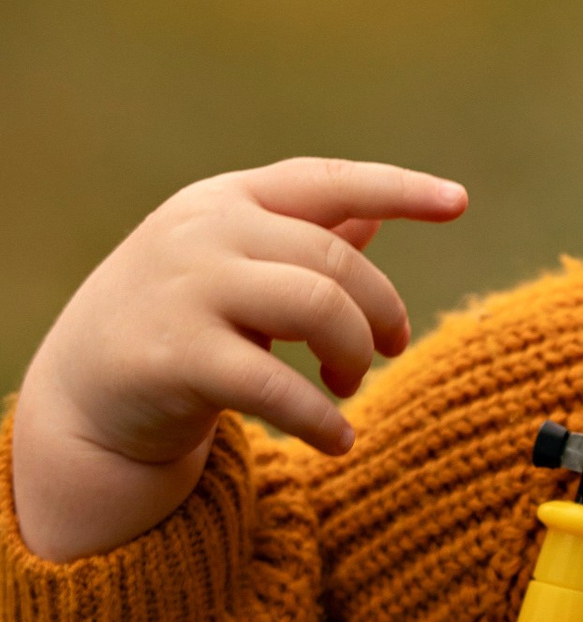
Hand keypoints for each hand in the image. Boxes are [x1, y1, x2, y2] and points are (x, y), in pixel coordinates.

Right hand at [9, 157, 465, 562]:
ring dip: (355, 354)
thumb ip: (302, 241)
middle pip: (336, 258)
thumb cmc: (178, 324)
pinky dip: (322, 418)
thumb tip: (378, 211)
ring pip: (318, 306)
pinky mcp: (175, 357)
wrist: (85, 396)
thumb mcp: (237, 269)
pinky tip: (338, 441)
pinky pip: (275, 385)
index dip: (397, 187)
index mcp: (226, 200)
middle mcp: (205, 231)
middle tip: (387, 353)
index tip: (459, 203)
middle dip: (381, 311)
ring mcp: (187, 289)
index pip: (324, 181)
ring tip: (350, 388)